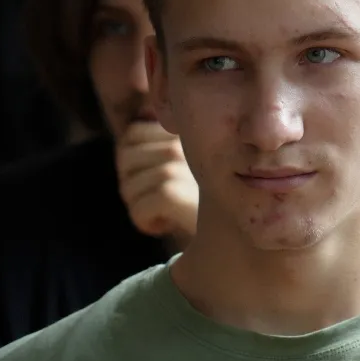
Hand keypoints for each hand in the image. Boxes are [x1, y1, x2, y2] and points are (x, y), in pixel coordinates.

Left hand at [115, 120, 198, 242]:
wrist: (234, 228)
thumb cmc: (207, 201)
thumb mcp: (186, 166)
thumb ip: (161, 149)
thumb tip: (129, 136)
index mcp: (182, 132)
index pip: (133, 134)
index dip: (132, 162)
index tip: (151, 182)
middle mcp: (181, 144)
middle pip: (125, 158)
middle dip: (130, 185)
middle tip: (151, 201)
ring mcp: (178, 168)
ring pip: (129, 186)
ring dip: (138, 207)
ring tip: (161, 214)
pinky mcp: (172, 193)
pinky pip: (138, 207)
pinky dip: (144, 221)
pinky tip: (164, 225)